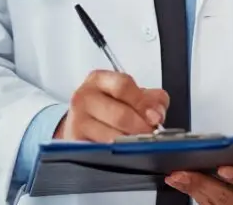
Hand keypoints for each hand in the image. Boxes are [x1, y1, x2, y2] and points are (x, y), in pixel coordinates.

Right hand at [53, 70, 168, 141]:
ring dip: (130, 144)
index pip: (123, 85)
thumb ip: (151, 99)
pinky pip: (101, 151)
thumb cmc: (109, 107)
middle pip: (119, 114)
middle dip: (140, 127)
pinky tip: (123, 152)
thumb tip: (157, 113)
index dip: (142, 102)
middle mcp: (84, 97)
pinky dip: (116, 153)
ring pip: (111, 136)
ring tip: (139, 144)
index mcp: (99, 79)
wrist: (81, 123)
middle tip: (150, 134)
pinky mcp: (75, 142)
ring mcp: (77, 120)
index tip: (155, 117)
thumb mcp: (130, 95)